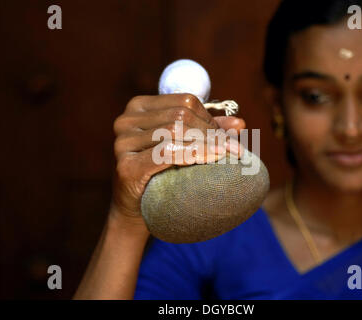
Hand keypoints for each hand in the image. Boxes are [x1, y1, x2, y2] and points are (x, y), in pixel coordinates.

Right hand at [110, 94, 245, 228]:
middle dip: (212, 132)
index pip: (184, 102)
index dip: (211, 118)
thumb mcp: (184, 146)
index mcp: (139, 106)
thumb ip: (207, 132)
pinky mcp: (126, 166)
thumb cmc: (161, 173)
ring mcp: (122, 143)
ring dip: (207, 144)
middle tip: (235, 149)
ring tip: (228, 155)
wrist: (136, 209)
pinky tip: (212, 159)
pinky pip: (167, 153)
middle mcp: (126, 120)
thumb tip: (240, 123)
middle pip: (181, 117)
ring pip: (174, 132)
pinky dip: (193, 154)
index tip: (229, 137)